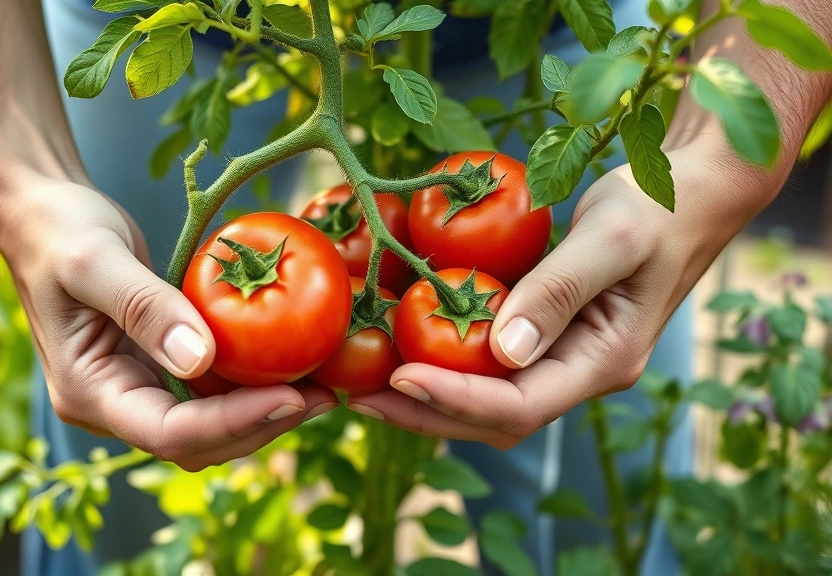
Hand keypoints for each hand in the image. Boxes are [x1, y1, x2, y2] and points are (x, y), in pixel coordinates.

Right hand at [0, 170, 338, 469]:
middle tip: (327, 395)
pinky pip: (212, 389)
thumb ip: (144, 307)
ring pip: (211, 424)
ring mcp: (138, 386)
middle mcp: (114, 403)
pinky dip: (254, 381)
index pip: (167, 433)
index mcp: (87, 392)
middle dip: (263, 425)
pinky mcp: (160, 364)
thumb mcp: (94, 259)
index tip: (293, 398)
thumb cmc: (56, 228)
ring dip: (267, 410)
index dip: (234, 424)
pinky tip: (297, 360)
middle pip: (197, 442)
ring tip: (328, 383)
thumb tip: (201, 360)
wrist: (40, 211)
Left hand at [345, 137, 779, 447]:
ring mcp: (561, 356)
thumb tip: (504, 351)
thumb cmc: (659, 207)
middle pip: (494, 417)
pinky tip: (398, 341)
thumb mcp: (611, 238)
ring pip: (486, 395)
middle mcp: (579, 371)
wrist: (690, 193)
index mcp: (603, 361)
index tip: (398, 381)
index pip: (519, 405)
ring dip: (427, 395)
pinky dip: (441, 359)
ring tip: (363, 385)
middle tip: (358, 400)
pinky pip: (487, 361)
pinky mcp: (544, 333)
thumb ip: (559, 290)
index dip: (455, 400)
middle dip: (425, 414)